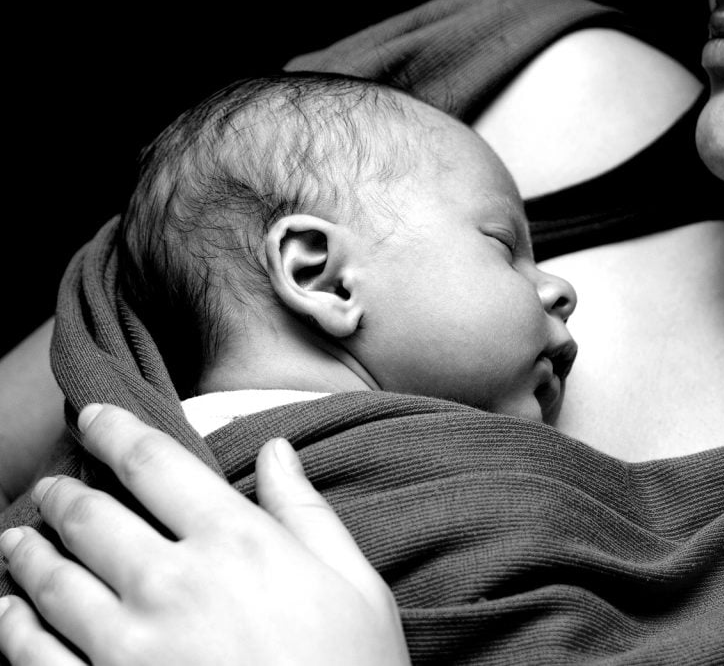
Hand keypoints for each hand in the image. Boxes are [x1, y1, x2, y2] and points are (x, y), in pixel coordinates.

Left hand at [0, 404, 410, 665]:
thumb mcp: (354, 584)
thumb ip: (306, 512)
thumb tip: (277, 450)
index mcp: (236, 542)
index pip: (152, 462)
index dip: (113, 429)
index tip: (94, 416)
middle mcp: (172, 583)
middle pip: (89, 516)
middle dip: (61, 493)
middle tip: (50, 486)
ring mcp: (129, 647)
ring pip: (50, 581)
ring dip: (26, 555)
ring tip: (17, 543)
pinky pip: (34, 656)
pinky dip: (11, 628)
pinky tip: (7, 614)